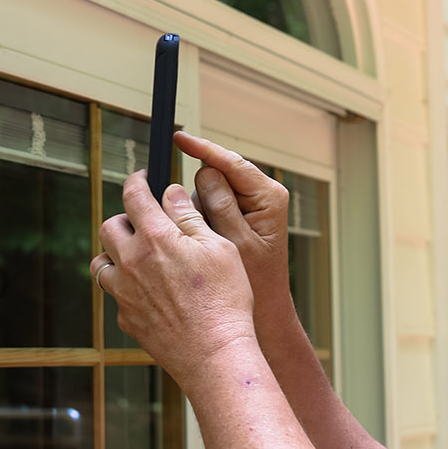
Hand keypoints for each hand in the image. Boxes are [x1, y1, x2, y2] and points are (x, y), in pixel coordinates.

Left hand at [92, 171, 257, 385]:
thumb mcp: (219, 247)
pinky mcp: (125, 319)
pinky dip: (126, 287)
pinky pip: (116, 294)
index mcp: (155, 238)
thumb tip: (171, 192)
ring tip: (141, 257)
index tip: (143, 179)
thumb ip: (190, 216)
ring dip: (117, 254)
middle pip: (110, 226)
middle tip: (147, 222)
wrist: (215, 355)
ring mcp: (123, 293)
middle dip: (126, 218)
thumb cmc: (225, 300)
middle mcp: (131, 262)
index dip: (137, 181)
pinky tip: (151, 292)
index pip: (133, 195)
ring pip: (102, 262)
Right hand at [174, 132, 290, 304]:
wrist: (265, 310)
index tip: (179, 139)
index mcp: (269, 197)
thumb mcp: (237, 244)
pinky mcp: (235, 218)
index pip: (231, 163)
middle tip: (202, 229)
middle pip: (215, 176)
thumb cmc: (256, 282)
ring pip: (206, 193)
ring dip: (198, 213)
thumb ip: (222, 206)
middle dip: (200, 197)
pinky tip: (203, 243)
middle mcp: (260, 196)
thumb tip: (206, 172)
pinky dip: (198, 221)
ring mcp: (247, 206)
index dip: (203, 149)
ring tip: (206, 244)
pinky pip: (206, 209)